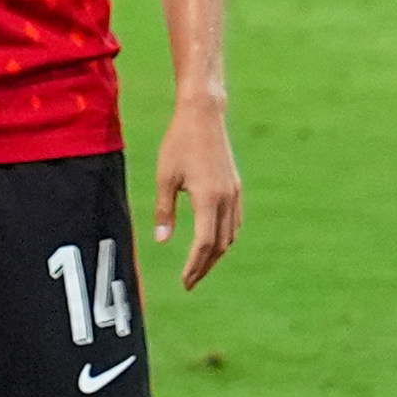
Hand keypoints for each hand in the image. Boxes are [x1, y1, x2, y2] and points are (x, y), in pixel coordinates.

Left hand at [150, 90, 244, 289]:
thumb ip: (164, 211)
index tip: (184, 281)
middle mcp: (226, 198)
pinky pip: (234, 221)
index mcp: (208, 198)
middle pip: (220, 245)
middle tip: (190, 281)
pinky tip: (214, 243)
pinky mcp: (235, 186)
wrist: (203, 115)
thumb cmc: (179, 142)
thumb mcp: (165, 177)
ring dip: (216, 254)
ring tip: (200, 267)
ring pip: (230, 235)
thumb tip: (161, 240)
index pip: (204, 243)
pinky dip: (225, 237)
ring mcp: (234, 192)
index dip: (194, 265)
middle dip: (205, 266)